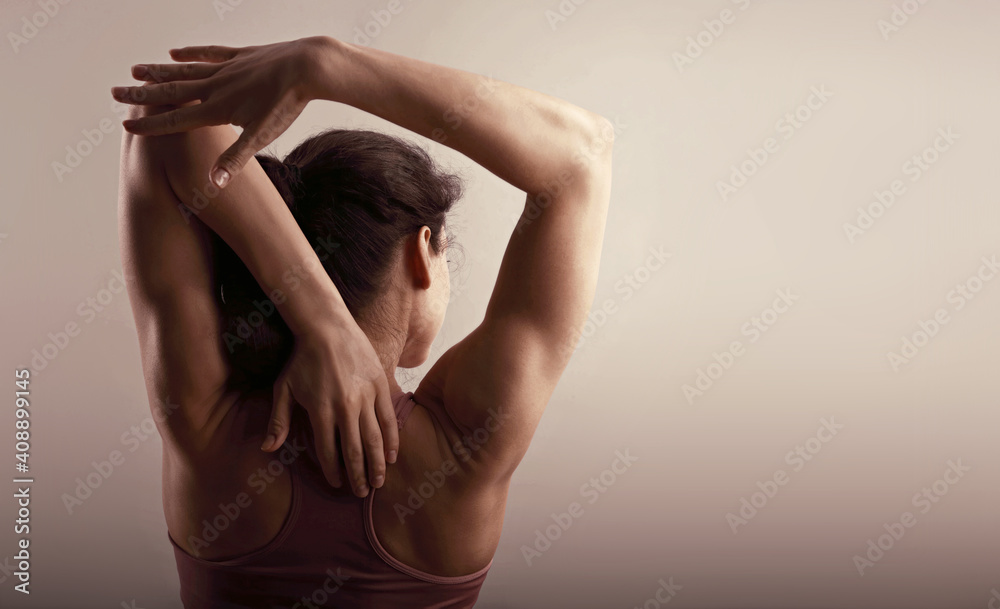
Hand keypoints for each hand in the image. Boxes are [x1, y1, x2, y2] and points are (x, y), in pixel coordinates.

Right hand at [111, 38, 326, 188]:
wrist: (309, 66)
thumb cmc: (287, 104)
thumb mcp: (262, 136)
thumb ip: (234, 159)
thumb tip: (213, 185)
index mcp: (218, 109)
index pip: (176, 120)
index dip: (151, 124)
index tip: (125, 124)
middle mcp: (217, 85)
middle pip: (172, 92)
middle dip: (142, 94)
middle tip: (114, 92)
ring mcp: (228, 68)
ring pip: (185, 70)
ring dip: (159, 72)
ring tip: (136, 70)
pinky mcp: (241, 55)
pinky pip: (208, 54)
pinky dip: (189, 54)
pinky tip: (174, 53)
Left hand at [264, 317, 398, 497]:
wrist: (327, 327)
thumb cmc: (301, 359)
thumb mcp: (283, 389)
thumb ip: (279, 420)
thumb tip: (268, 449)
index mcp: (320, 410)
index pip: (328, 450)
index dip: (333, 471)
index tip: (337, 485)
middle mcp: (345, 407)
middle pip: (354, 450)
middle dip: (358, 475)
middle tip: (361, 493)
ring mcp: (366, 396)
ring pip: (374, 438)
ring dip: (377, 464)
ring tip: (378, 483)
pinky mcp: (380, 385)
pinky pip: (389, 418)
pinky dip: (392, 439)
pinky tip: (392, 456)